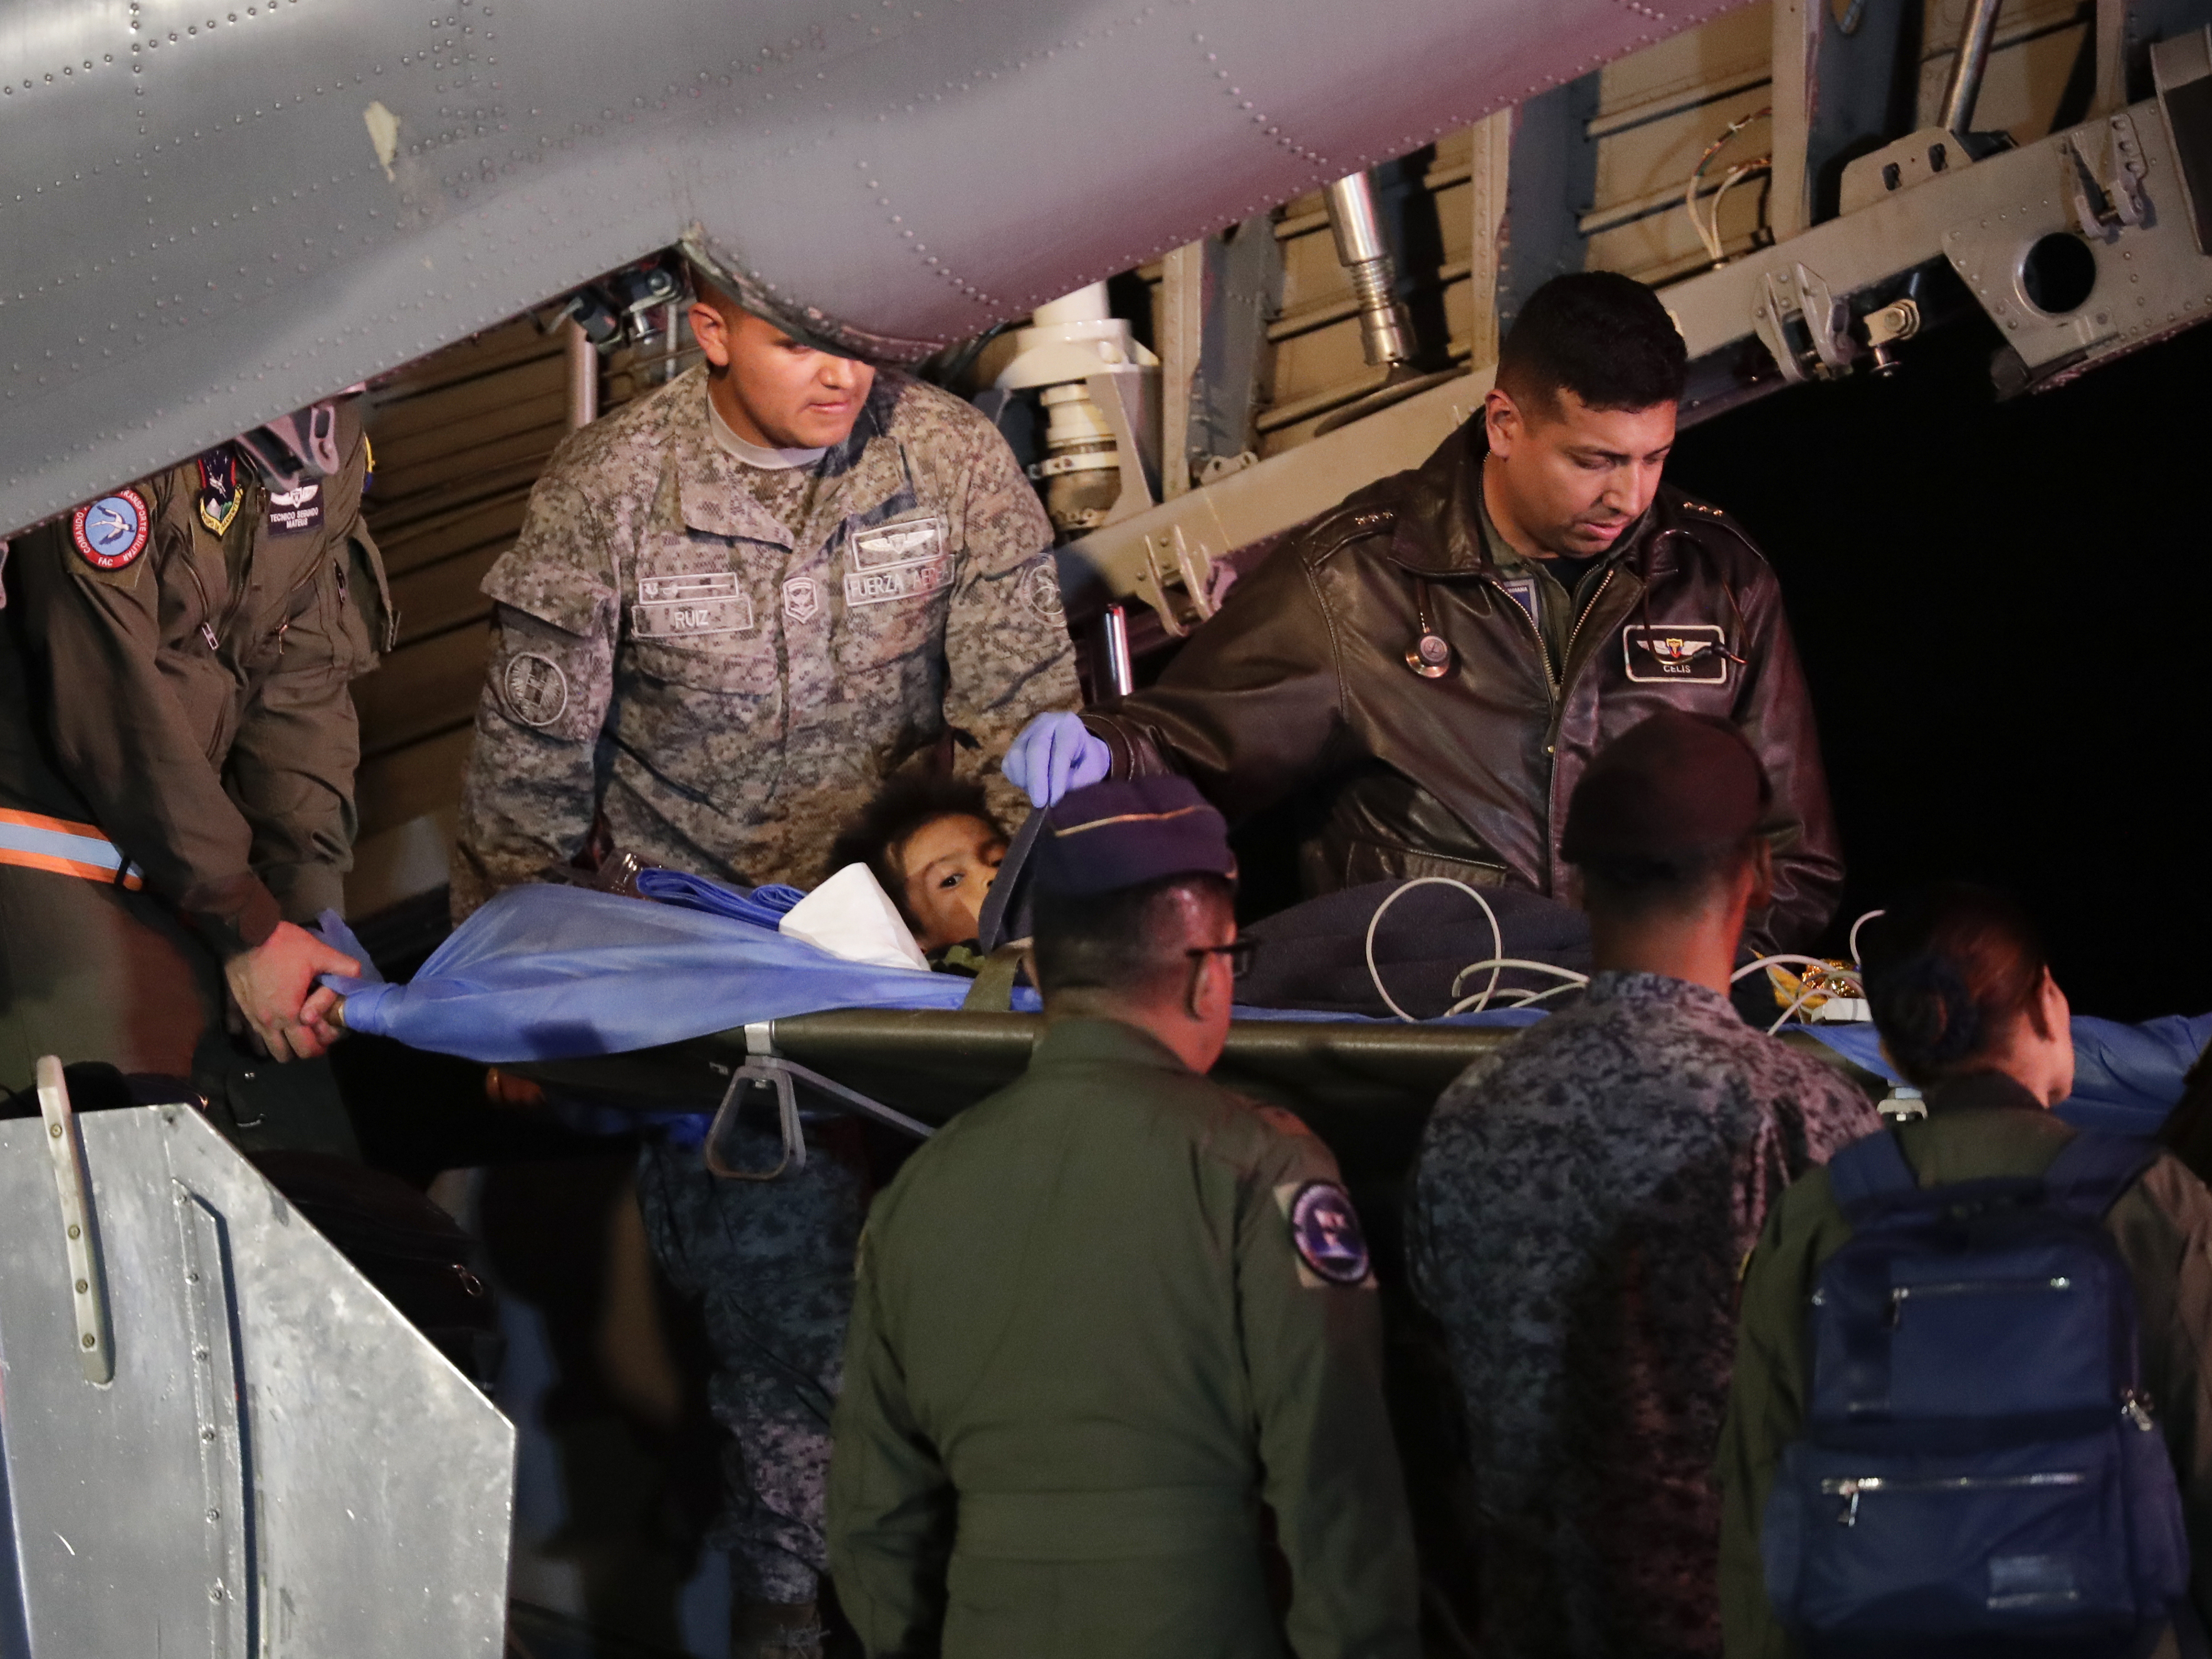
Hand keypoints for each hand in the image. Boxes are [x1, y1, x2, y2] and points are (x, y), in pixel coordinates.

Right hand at [223, 921, 359, 1061]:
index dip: (322, 1044)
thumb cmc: (284, 945)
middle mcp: (268, 1022)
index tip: (327, 1029)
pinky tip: (269, 1022)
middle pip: (286, 1055)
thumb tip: (359, 976)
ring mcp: (250, 1017)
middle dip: (302, 1048)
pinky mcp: (238, 1009)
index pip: (307, 1049)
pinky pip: (246, 1033)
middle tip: (312, 1031)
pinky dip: (259, 1034)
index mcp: (291, 1014)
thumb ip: (344, 967)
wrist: (245, 933)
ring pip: (266, 1047)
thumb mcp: (320, 953)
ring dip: (281, 1043)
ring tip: (293, 1027)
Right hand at [1003, 712, 1109, 807]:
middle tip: (1040, 803)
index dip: (1057, 777)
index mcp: (1069, 724)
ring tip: (1038, 797)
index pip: (1061, 751)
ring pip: (1017, 755)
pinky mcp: (1015, 744)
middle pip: (1035, 749)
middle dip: (1036, 780)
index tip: (1055, 801)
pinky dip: (1017, 779)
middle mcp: (1045, 722)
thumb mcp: (1092, 771)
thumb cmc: (1088, 760)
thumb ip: (1076, 781)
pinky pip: (1009, 764)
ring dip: (1025, 781)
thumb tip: (1053, 796)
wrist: (1079, 750)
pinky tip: (1030, 788)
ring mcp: (1027, 731)